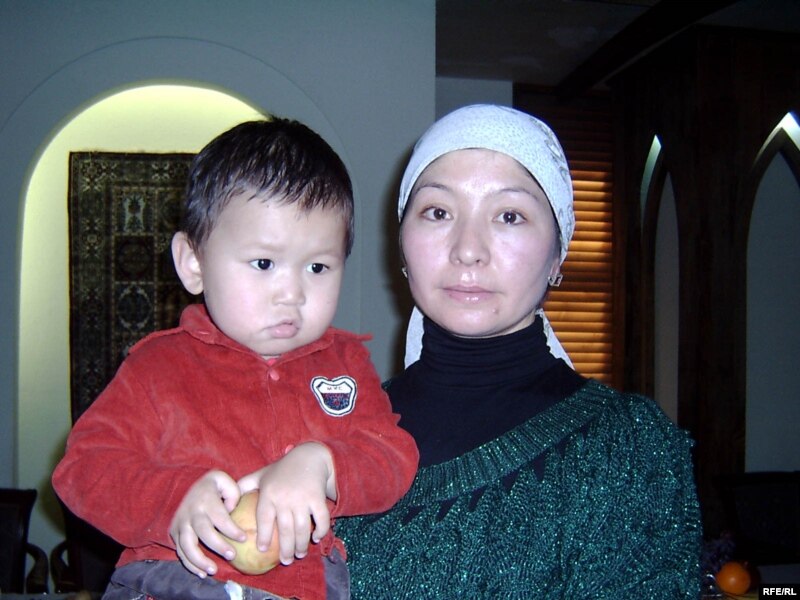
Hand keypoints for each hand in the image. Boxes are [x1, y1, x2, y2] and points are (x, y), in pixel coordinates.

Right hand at [169, 470, 243, 577]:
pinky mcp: (175, 533)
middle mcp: (191, 512)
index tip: (244, 538)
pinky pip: (180, 552)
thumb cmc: (213, 486)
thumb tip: (232, 510)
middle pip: (203, 532)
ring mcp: (181, 523)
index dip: (231, 529)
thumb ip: (232, 491)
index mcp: (205, 499)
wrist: (190, 487)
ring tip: (213, 570)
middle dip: (218, 545)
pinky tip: (202, 573)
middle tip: (232, 555)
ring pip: (187, 545)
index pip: (219, 517)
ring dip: (200, 560)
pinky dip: (190, 564)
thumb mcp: (223, 479)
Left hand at [238, 442, 334, 564]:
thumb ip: (245, 486)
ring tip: (299, 555)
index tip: (262, 550)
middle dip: (285, 549)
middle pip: (285, 529)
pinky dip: (321, 530)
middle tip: (285, 561)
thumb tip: (228, 502)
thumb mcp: (262, 474)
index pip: (264, 518)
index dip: (263, 536)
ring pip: (303, 527)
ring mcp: (302, 498)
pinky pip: (321, 519)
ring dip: (301, 545)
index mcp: (269, 493)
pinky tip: (316, 538)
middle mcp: (285, 497)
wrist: (309, 457)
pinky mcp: (318, 497)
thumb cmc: (282, 469)